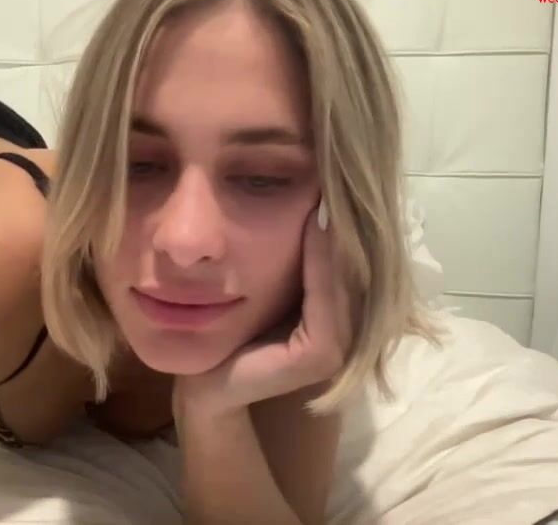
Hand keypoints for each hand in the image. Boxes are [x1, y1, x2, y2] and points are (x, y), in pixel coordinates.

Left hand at [174, 199, 353, 415]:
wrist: (203, 382)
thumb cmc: (229, 332)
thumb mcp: (267, 285)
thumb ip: (295, 259)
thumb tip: (312, 197)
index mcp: (337, 318)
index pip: (346, 263)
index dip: (342, 223)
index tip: (330, 179)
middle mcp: (348, 335)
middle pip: (353, 268)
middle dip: (346, 222)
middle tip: (337, 176)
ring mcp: (339, 349)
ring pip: (344, 279)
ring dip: (337, 236)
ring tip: (327, 194)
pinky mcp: (320, 356)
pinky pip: (325, 300)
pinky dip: (320, 263)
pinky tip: (312, 227)